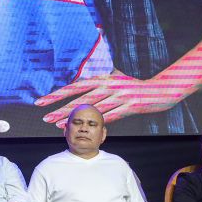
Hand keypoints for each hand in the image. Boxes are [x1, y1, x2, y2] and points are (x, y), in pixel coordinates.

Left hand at [36, 70, 192, 126]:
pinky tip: (84, 131)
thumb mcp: (115, 75)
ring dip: (74, 120)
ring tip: (57, 126)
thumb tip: (84, 70)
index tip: (41, 101)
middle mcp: (109, 86)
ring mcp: (119, 97)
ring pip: (92, 111)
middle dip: (60, 109)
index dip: (57, 94)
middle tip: (44, 118)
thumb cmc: (133, 84)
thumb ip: (99, 75)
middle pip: (80, 99)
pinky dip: (96, 125)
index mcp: (103, 78)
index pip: (75, 86)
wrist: (160, 89)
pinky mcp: (129, 107)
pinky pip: (110, 117)